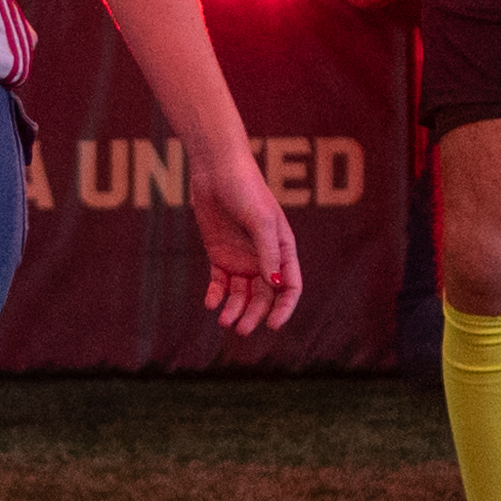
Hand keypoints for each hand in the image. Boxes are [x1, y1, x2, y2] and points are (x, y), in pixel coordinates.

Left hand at [181, 136, 307, 337]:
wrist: (216, 170)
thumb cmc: (246, 190)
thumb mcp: (260, 221)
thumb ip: (268, 253)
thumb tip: (276, 285)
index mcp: (283, 249)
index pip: (290, 286)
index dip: (284, 308)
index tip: (272, 325)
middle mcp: (264, 258)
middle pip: (264, 296)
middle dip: (254, 315)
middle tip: (240, 329)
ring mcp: (242, 258)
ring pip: (242, 294)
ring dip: (235, 309)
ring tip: (224, 321)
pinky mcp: (220, 255)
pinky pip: (220, 283)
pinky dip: (216, 295)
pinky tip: (211, 303)